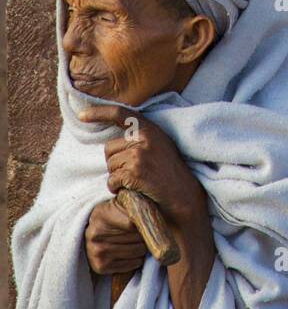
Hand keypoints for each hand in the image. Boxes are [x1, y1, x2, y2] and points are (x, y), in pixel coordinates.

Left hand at [77, 104, 207, 232]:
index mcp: (150, 129)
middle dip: (115, 163)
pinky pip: (112, 181)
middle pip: (109, 149)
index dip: (98, 113)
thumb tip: (113, 140)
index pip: (120, 113)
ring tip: (137, 182)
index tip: (81, 116)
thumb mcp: (160, 146)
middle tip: (134, 172)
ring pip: (110, 166)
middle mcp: (144, 138)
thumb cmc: (170, 173)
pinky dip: (118, 189)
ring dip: (117, 177)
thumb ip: (141, 138)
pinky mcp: (135, 172)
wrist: (184, 196)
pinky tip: (133, 191)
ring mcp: (139, 155)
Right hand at [84, 197, 147, 276]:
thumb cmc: (113, 216)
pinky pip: (133, 264)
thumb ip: (133, 204)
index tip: (149, 222)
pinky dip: (137, 259)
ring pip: (138, 251)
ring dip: (143, 247)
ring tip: (137, 241)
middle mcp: (95, 235)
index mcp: (100, 214)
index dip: (144, 223)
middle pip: (138, 238)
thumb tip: (151, 212)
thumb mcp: (119, 204)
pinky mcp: (101, 266)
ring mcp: (97, 252)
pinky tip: (131, 252)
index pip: (132, 223)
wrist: (91, 234)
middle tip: (144, 232)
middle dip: (146, 235)